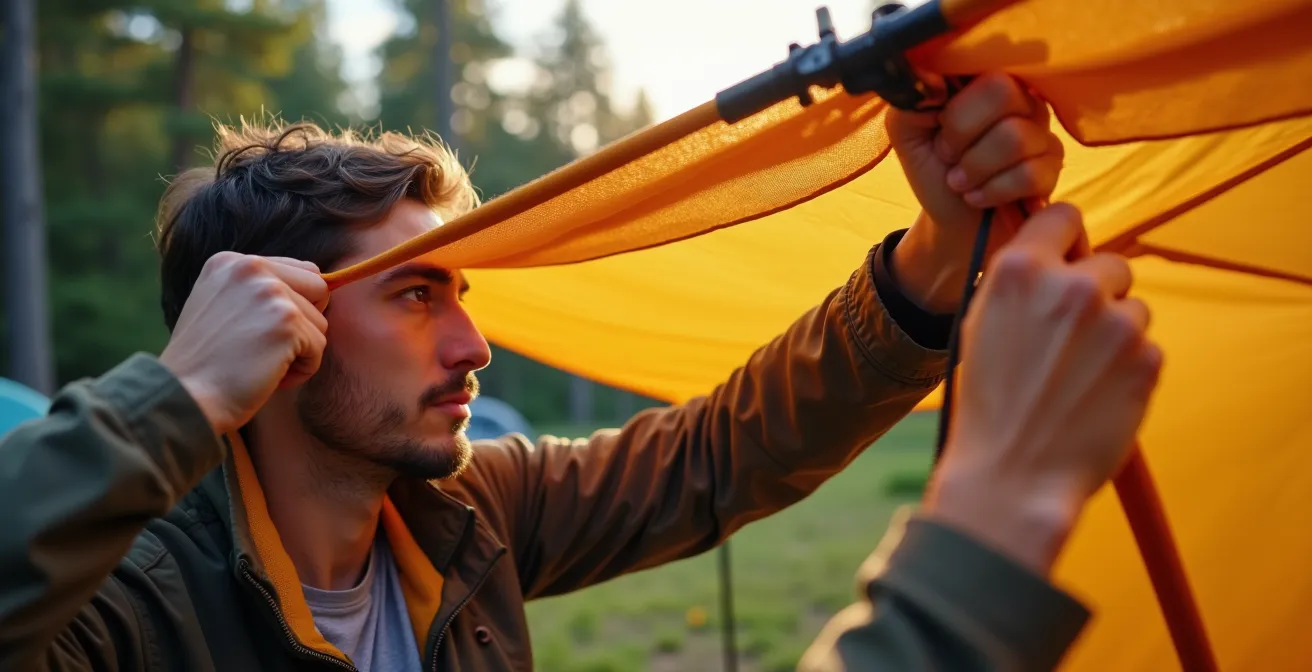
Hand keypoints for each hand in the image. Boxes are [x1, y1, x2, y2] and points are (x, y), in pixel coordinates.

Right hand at [160, 253, 329, 434]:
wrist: (184, 397)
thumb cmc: (206, 365)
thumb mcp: (222, 307)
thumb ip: (259, 291)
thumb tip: (323, 286)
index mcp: (230, 262)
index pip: (301, 270)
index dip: (295, 307)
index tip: (262, 331)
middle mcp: (250, 267)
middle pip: (318, 290)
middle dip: (304, 325)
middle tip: (266, 349)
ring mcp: (270, 292)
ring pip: (320, 322)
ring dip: (299, 352)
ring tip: (259, 364)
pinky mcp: (286, 322)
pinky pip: (318, 348)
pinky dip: (301, 371)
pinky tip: (267, 377)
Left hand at [887, 73, 1063, 312]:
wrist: (951, 221)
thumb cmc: (933, 170)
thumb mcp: (906, 131)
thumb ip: (910, 99)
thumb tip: (933, 79)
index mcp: (983, 80)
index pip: (980, 63)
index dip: (955, 104)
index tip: (937, 126)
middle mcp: (1019, 96)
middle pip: (1003, 92)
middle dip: (962, 134)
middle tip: (948, 156)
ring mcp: (1040, 130)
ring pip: (1015, 137)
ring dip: (975, 169)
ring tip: (960, 183)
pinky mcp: (1052, 166)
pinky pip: (1030, 172)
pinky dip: (993, 191)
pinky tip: (979, 197)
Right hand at [924, 203, 1163, 574]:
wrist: (1012, 476)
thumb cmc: (987, 404)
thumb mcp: (981, 325)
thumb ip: (1020, 283)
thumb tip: (1054, 256)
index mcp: (1020, 271)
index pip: (1064, 216)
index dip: (1065, 240)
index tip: (1065, 262)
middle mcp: (1071, 287)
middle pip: (1109, 263)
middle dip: (1097, 293)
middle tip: (1071, 338)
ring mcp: (1115, 323)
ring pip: (1132, 309)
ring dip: (1114, 334)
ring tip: (1078, 377)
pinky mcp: (1147, 360)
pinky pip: (1147, 348)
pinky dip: (1128, 370)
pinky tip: (1095, 398)